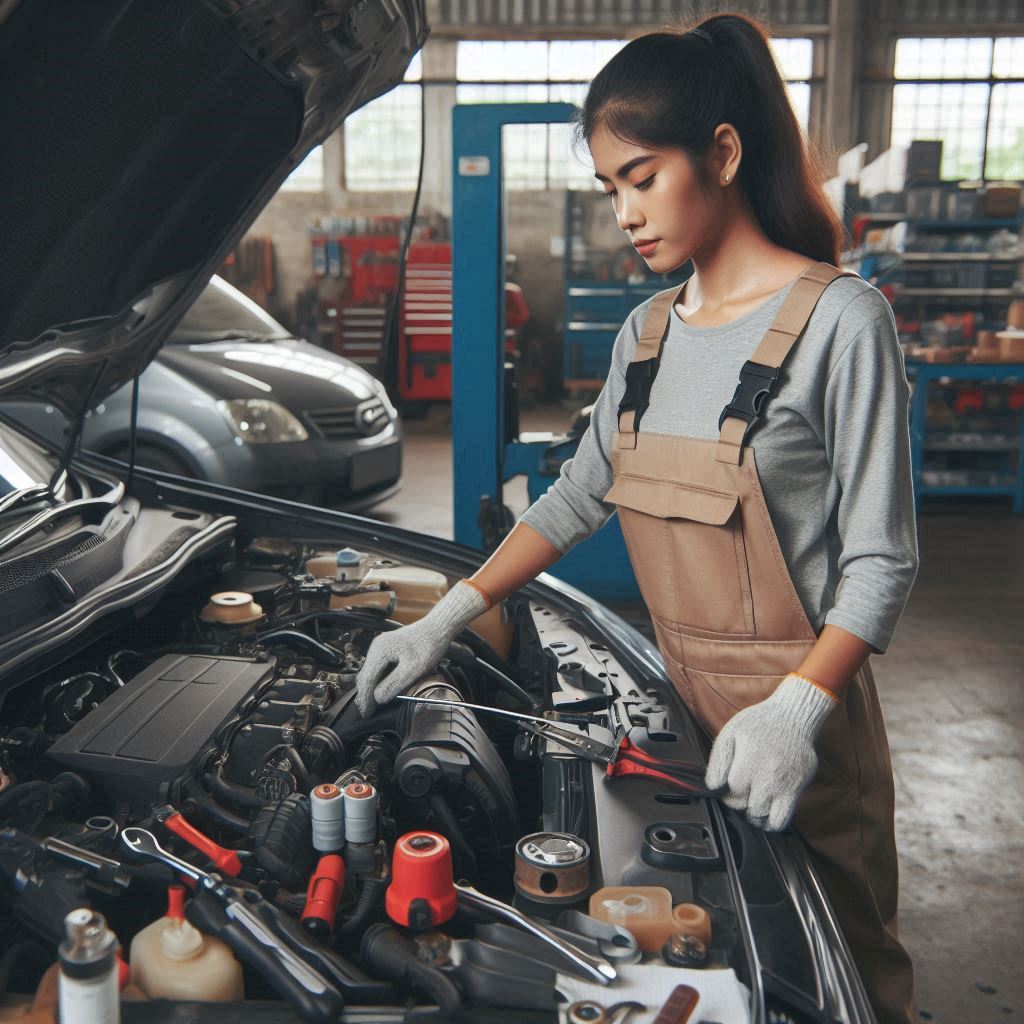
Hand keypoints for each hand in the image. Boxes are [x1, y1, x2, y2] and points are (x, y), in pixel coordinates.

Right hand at [354, 580, 487, 715]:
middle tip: (368, 713)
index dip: (365, 700)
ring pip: (370, 671)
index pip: (366, 680)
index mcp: (379, 652)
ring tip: (373, 705)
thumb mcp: (413, 670)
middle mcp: (376, 647)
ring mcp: (380, 646)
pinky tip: (381, 689)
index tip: (367, 715)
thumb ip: (393, 684)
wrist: (438, 627)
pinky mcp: (387, 647)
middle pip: (365, 676)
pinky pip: (377, 667)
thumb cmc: (428, 648)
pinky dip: (377, 680)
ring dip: (370, 688)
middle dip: (365, 695)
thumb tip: (377, 698)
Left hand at [704, 673, 836, 831]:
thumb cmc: (758, 723)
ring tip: (752, 799)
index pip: (730, 792)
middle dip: (737, 801)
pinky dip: (770, 823)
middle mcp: (768, 773)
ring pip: (760, 817)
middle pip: (743, 805)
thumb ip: (718, 761)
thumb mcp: (730, 733)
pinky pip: (781, 821)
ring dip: (752, 812)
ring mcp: (784, 783)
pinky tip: (765, 810)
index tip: (727, 786)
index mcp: (750, 758)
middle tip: (740, 789)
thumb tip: (712, 787)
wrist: (793, 716)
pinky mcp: (797, 789)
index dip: (724, 792)